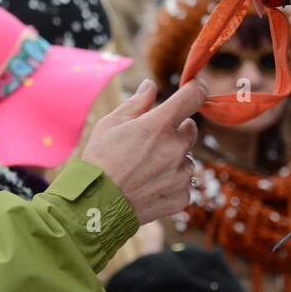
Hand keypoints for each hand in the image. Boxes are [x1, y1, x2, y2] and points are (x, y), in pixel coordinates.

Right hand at [80, 78, 207, 224]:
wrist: (95, 205)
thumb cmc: (99, 161)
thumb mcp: (111, 123)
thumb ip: (137, 102)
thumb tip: (150, 85)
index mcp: (159, 125)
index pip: (193, 96)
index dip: (195, 89)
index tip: (193, 89)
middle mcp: (175, 148)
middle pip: (190, 129)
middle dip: (175, 130)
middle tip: (151, 140)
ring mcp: (180, 175)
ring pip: (187, 158)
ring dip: (173, 158)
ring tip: (145, 168)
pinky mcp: (181, 196)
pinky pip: (184, 183)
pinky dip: (171, 182)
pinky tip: (149, 185)